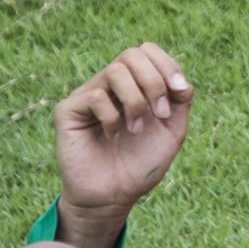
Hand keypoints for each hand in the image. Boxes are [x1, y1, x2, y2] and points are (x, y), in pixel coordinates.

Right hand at [53, 43, 192, 247]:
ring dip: (136, 102)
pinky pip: (96, 96)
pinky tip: (112, 137)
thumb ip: (180, 101)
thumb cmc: (141, 164)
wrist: (114, 196)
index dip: (168, 64)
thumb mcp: (172, 131)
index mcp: (135, 85)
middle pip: (133, 54)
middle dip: (155, 82)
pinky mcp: (68, 109)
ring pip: (116, 71)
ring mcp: (88, 94)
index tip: (180, 91)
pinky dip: (113, 118)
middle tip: (159, 115)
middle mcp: (110, 85)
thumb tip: (180, 79)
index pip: (147, 51)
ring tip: (136, 130)